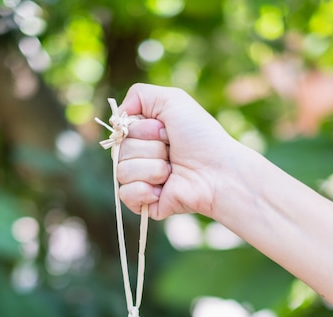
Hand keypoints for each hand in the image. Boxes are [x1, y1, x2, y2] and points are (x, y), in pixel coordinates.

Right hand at [117, 83, 245, 220]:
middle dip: (149, 148)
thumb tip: (116, 117)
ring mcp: (143, 182)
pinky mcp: (146, 204)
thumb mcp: (172, 100)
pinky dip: (144, 190)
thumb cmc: (200, 136)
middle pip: (120, 152)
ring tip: (171, 171)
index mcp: (145, 136)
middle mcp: (142, 158)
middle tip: (171, 151)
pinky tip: (163, 189)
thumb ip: (139, 95)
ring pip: (122, 172)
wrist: (217, 171)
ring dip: (151, 168)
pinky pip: (125, 195)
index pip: (120, 132)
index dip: (141, 130)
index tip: (164, 130)